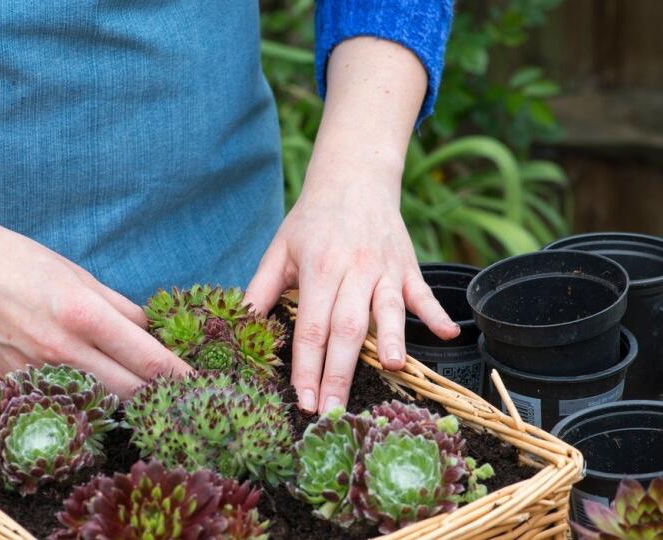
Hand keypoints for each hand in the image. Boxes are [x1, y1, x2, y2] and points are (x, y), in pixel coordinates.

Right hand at [0, 51, 189, 398]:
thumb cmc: (19, 262)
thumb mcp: (78, 274)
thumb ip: (118, 307)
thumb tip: (150, 330)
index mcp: (85, 314)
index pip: (148, 357)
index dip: (179, 375)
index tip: (198, 383)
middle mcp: (62, 350)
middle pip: (128, 392)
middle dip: (157, 398)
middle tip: (177, 400)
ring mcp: (35, 373)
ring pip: (94, 405)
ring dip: (121, 405)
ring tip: (141, 404)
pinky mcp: (11, 386)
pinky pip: (56, 404)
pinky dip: (77, 405)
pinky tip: (89, 401)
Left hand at [246, 176, 458, 412]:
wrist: (353, 178)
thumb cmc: (311, 220)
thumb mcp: (279, 250)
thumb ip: (261, 290)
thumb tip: (241, 326)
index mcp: (319, 271)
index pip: (311, 327)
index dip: (307, 367)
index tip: (303, 400)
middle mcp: (353, 271)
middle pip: (347, 329)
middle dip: (340, 373)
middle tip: (334, 411)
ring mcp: (384, 270)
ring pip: (387, 310)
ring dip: (391, 339)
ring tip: (393, 369)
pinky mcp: (407, 266)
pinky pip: (422, 292)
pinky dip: (436, 313)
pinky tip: (448, 334)